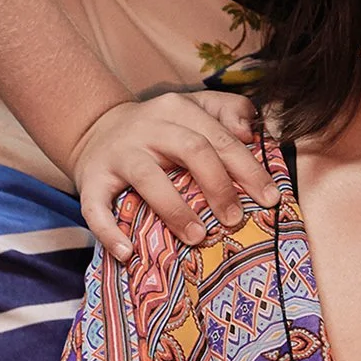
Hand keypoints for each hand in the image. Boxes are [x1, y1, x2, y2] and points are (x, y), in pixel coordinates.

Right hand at [68, 91, 278, 261]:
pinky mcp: (90, 179)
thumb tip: (250, 132)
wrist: (96, 128)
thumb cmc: (162, 127)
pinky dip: (109, 231)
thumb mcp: (195, 108)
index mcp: (179, 109)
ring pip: (148, 178)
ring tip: (197, 237)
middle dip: (219, 187)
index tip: (270, 198)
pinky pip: (95, 206)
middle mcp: (148, 127)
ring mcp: (118, 153)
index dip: (248, 169)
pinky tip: (127, 252)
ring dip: (175, 210)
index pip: (221, 138)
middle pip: (192, 151)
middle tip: (236, 219)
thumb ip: (229, 111)